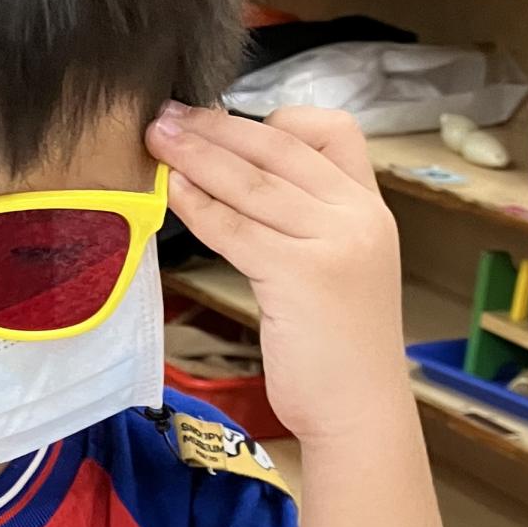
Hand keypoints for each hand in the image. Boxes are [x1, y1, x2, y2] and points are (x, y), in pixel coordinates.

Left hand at [149, 103, 409, 445]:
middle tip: (168, 114)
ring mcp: (333, 242)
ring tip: (157, 138)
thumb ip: (306, 225)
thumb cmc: (338, 350)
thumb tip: (237, 187)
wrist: (361, 412)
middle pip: (279, 148)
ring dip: (197, 154)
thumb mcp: (339, 270)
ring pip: (252, 182)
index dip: (276, 118)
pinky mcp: (300, 274)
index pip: (333, 131)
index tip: (227, 121)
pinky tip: (173, 191)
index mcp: (371, 207)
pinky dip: (199, 204)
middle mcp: (358, 215)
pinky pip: (236, 226)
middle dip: (217, 127)